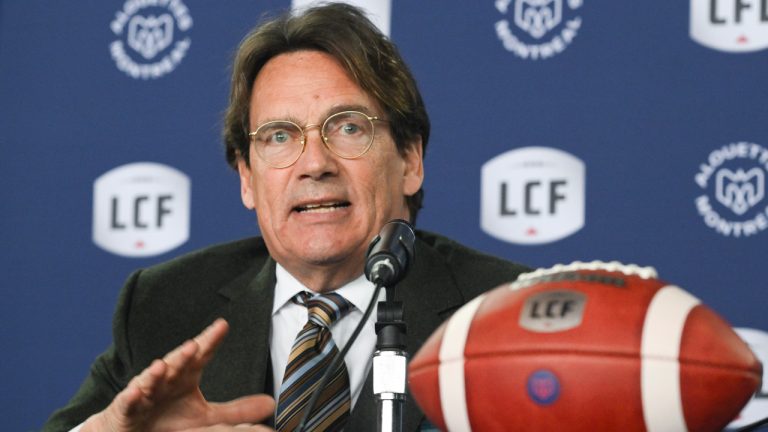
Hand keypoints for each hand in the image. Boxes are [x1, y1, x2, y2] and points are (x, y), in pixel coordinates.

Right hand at [82, 319, 274, 431]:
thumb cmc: (169, 422)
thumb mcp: (208, 419)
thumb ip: (238, 411)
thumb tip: (271, 404)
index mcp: (185, 377)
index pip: (200, 356)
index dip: (210, 341)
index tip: (222, 325)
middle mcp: (165, 380)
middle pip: (175, 365)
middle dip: (183, 355)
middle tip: (194, 346)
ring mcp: (144, 393)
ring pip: (149, 380)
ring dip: (154, 373)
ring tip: (161, 366)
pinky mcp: (127, 409)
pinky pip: (128, 403)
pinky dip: (131, 397)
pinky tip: (136, 392)